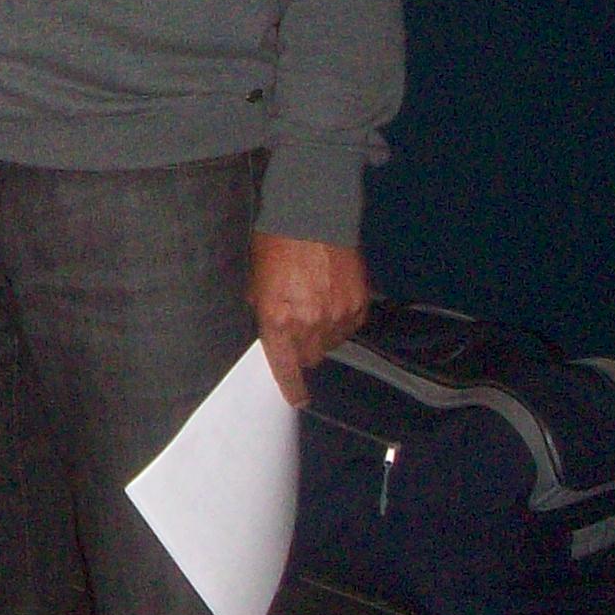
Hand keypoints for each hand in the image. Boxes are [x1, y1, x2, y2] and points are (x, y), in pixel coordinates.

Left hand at [250, 232, 369, 405]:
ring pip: (332, 343)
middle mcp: (309, 325)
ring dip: (323, 333)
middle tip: (298, 326)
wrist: (312, 216)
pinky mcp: (358, 305)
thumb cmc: (275, 244)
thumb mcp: (255, 280)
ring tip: (316, 305)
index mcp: (278, 321)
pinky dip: (342, 320)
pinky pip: (350, 327)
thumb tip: (268, 325)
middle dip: (302, 348)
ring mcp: (337, 316)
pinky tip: (333, 299)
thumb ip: (262, 308)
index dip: (291, 387)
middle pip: (310, 358)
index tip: (296, 399)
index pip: (285, 367)